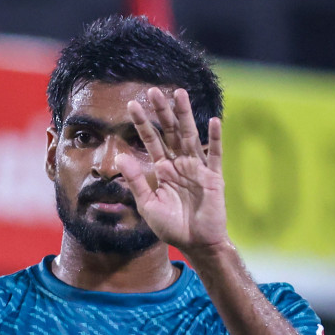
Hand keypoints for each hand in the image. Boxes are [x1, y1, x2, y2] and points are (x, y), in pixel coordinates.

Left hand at [113, 88, 229, 255]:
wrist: (195, 243)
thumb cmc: (171, 226)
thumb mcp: (147, 204)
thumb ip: (135, 181)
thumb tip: (119, 157)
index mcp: (162, 170)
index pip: (150, 141)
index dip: (142, 123)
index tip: (132, 104)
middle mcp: (179, 164)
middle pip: (170, 132)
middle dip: (162, 112)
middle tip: (153, 90)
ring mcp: (197, 168)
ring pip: (190, 136)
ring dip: (186, 115)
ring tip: (180, 93)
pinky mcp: (214, 177)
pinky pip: (215, 154)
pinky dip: (214, 138)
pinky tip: (213, 120)